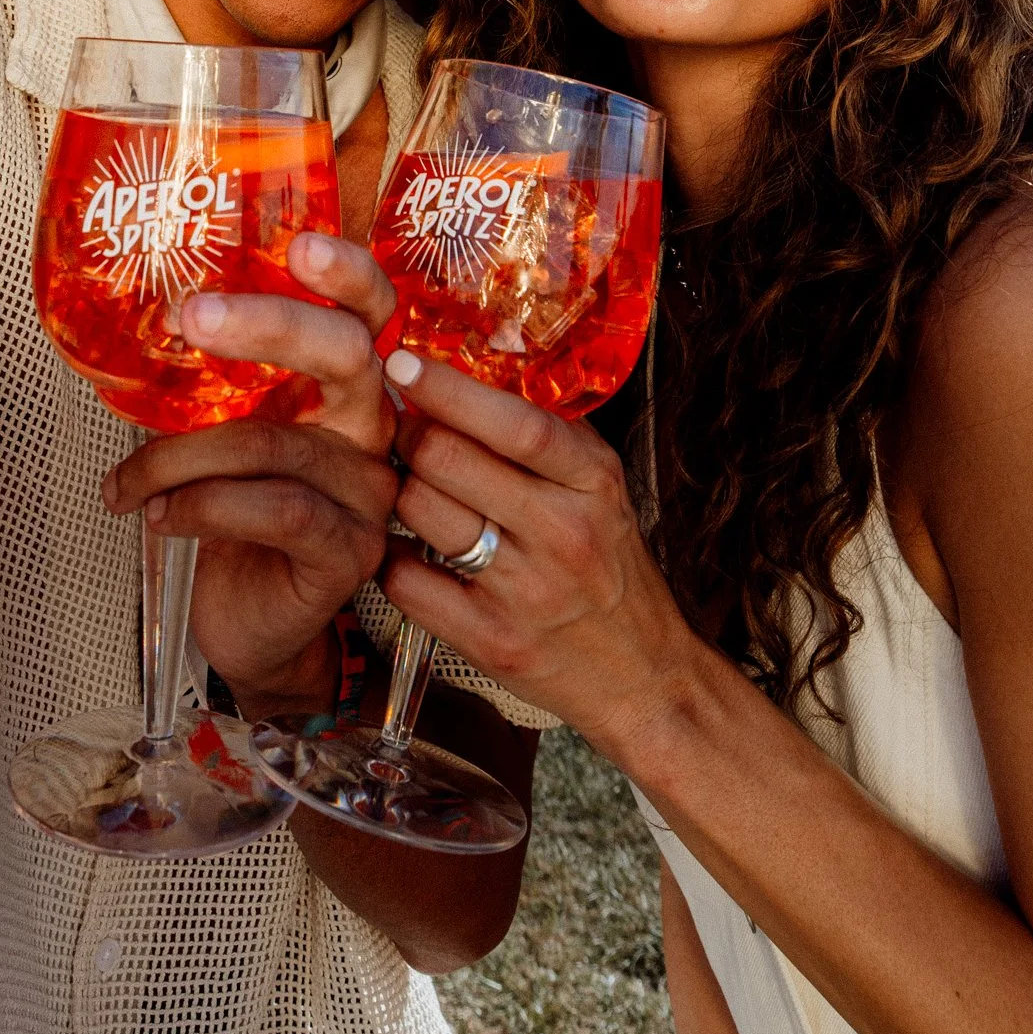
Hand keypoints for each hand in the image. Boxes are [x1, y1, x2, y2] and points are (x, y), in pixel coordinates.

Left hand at [100, 234, 400, 710]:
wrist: (250, 629)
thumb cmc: (236, 526)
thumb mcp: (227, 444)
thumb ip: (218, 391)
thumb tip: (150, 324)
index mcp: (348, 396)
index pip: (370, 318)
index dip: (348, 276)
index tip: (299, 244)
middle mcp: (372, 437)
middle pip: (347, 356)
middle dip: (270, 325)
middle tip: (193, 314)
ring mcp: (368, 497)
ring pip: (272, 443)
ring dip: (178, 457)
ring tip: (128, 483)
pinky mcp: (348, 554)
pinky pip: (274, 508)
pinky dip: (201, 505)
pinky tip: (160, 516)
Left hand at [378, 346, 692, 753]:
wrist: (641, 673)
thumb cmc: (607, 565)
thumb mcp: (599, 489)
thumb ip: (546, 434)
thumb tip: (472, 367)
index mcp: (593, 483)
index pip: (516, 424)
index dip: (449, 389)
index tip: (401, 360)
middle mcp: (563, 533)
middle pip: (448, 459)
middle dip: (408, 434)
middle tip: (401, 430)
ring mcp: (526, 591)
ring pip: (420, 512)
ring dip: (400, 491)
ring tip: (412, 489)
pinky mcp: (491, 641)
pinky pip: (406, 581)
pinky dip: (391, 557)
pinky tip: (406, 550)